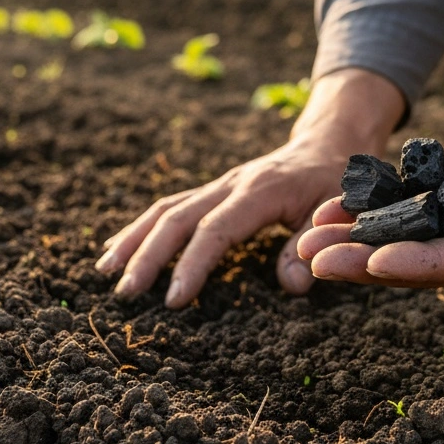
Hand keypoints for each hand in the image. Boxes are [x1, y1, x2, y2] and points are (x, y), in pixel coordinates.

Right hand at [95, 68, 405, 306]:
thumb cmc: (336, 181)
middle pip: (177, 217)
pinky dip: (142, 229)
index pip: (216, 229)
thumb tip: (294, 285)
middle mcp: (230, 184)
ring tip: (104, 270)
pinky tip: (119, 248)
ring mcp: (218, 185)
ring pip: (165, 208)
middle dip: (147, 255)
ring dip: (134, 239)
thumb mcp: (339, 211)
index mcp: (259, 190)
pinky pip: (170, 207)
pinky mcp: (213, 191)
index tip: (173, 299)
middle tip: (126, 293)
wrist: (329, 144)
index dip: (192, 264)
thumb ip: (314, 243)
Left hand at [299, 67, 443, 286]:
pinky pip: (407, 206)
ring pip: (406, 236)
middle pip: (423, 258)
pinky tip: (328, 205)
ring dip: (356, 237)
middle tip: (312, 258)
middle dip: (367, 259)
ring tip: (304, 235)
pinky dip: (371, 207)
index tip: (375, 263)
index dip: (423, 264)